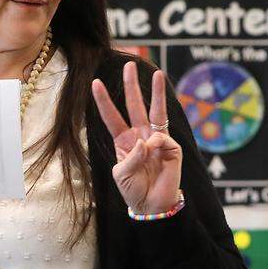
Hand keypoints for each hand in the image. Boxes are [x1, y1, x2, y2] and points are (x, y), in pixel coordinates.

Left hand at [91, 61, 182, 214]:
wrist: (152, 205)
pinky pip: (162, 137)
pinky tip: (155, 152)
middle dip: (132, 85)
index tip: (96, 83)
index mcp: (124, 140)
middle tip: (130, 63)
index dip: (104, 100)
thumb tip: (146, 141)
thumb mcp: (121, 175)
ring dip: (157, 92)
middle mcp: (140, 135)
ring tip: (158, 73)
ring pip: (157, 110)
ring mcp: (157, 140)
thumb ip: (130, 157)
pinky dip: (156, 143)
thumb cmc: (133, 190)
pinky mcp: (171, 148)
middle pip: (135, 105)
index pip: (112, 116)